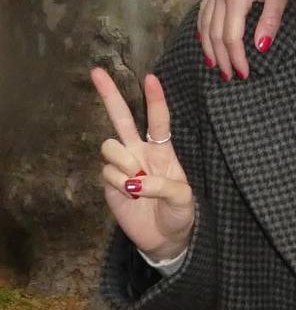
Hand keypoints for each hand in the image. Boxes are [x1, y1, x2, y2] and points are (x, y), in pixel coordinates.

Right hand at [91, 68, 194, 260]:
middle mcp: (140, 152)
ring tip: (138, 184)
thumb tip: (136, 181)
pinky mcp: (108, 183)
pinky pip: (107, 173)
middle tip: (96, 71)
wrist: (164, 238)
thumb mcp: (183, 199)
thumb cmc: (179, 213)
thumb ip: (163, 186)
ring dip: (124, 163)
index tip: (150, 78)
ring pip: (111, 147)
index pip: (159, 120)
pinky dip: (119, 185)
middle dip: (110, 95)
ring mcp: (123, 166)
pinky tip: (130, 196)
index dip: (155, 100)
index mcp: (163, 150)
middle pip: (122, 119)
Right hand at [197, 0, 287, 79]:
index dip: (236, 57)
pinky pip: (201, 14)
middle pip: (215, 35)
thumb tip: (261, 47)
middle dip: (222, 59)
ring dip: (209, 49)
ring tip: (216, 66)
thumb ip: (271, 19)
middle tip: (230, 76)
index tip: (244, 73)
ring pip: (203, 26)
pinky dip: (202, 32)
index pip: (232, 36)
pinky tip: (205, 43)